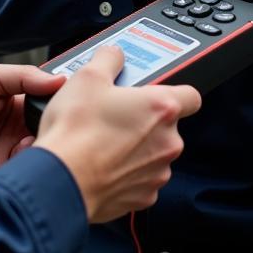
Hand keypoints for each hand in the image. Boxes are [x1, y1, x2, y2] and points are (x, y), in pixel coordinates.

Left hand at [0, 63, 66, 194]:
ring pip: (45, 149)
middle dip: (61, 123)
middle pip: (53, 126)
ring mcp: (15, 153)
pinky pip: (29, 171)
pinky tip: (24, 151)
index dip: (64, 100)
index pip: (51, 101)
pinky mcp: (7, 175)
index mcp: (18, 103)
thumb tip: (62, 80)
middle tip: (65, 118)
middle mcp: (20, 128)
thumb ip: (24, 76)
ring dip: (48, 143)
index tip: (78, 97)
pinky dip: (32, 162)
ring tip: (42, 134)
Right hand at [34, 45, 200, 222]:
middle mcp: (167, 142)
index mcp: (161, 109)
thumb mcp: (87, 77)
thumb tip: (114, 54)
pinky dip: (126, 173)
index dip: (175, 91)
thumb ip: (109, 59)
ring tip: (103, 140)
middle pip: (167, 126)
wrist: (61, 181)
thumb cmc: (76, 132)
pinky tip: (102, 164)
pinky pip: (140, 179)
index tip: (157, 92)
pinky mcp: (143, 198)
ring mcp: (157, 173)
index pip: (191, 96)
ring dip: (136, 147)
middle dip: (145, 120)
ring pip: (153, 154)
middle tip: (116, 114)